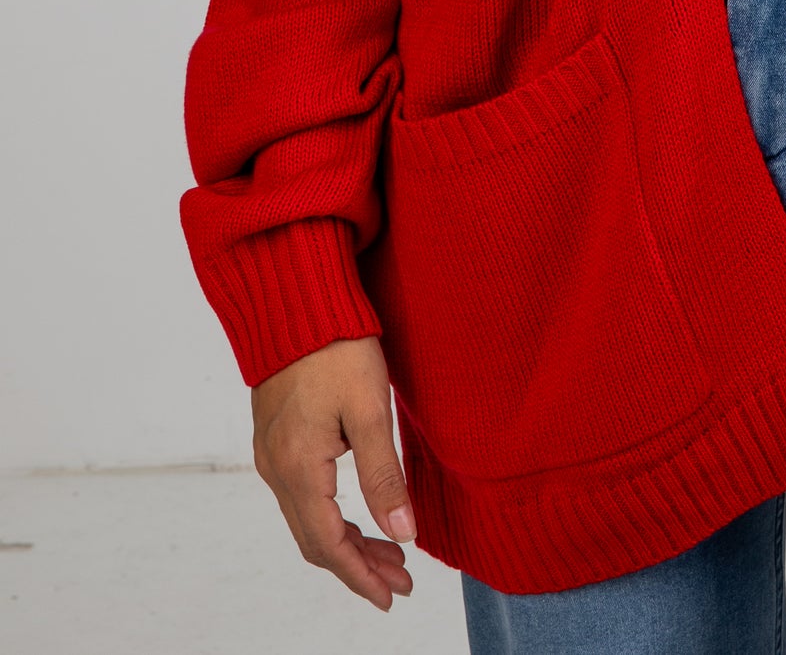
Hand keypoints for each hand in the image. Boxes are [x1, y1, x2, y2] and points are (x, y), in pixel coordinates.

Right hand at [251, 335, 414, 608]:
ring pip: (308, 518)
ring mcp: (272, 453)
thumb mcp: (370, 410)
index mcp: (299, 469)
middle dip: (358, 564)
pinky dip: (331, 514)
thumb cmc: (335, 346)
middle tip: (401, 578)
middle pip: (316, 540)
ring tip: (390, 550)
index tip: (392, 596)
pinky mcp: (276, 436)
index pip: (329, 545)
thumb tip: (404, 533)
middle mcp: (277, 468)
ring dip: (347, 540)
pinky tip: (359, 510)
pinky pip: (301, 495)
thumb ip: (385, 476)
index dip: (361, 576)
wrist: (294, 298)